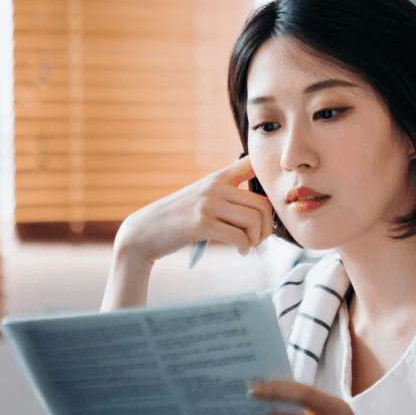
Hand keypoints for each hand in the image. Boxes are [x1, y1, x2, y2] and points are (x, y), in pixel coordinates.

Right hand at [115, 154, 272, 264]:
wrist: (145, 232)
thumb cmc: (178, 219)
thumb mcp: (201, 198)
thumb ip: (226, 197)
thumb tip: (263, 210)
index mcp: (217, 178)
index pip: (252, 164)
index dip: (269, 178)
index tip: (270, 202)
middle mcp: (214, 186)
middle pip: (263, 204)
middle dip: (267, 227)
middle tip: (258, 239)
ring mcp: (207, 204)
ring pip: (254, 220)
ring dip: (257, 239)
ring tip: (248, 245)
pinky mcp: (202, 224)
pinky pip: (239, 237)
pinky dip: (245, 247)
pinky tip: (240, 250)